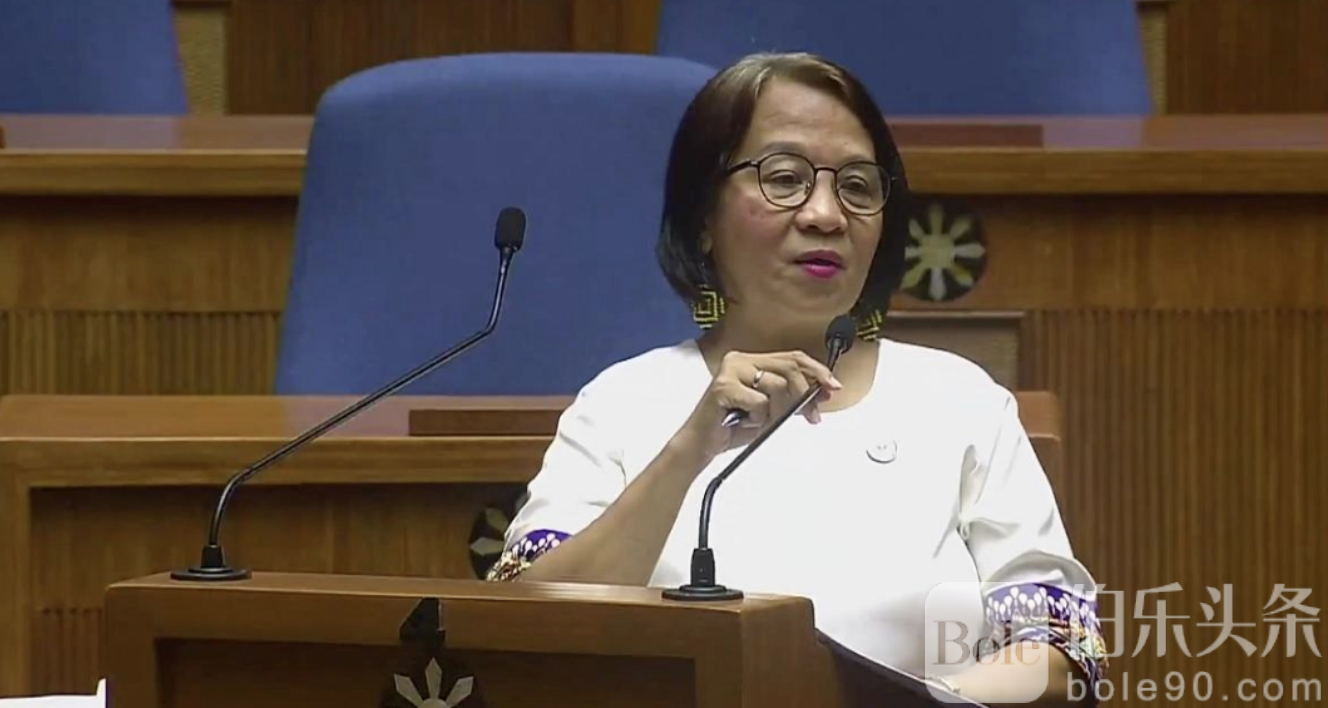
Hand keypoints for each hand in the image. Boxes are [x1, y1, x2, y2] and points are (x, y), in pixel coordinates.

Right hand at [673, 349, 842, 460]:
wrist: (702, 445)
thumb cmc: (733, 427)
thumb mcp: (772, 411)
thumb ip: (794, 398)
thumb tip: (823, 391)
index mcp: (751, 360)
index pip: (793, 357)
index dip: (817, 371)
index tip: (833, 387)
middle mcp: (740, 360)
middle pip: (789, 368)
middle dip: (805, 394)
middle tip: (811, 415)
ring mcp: (730, 371)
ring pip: (777, 387)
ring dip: (776, 412)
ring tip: (758, 421)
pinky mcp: (723, 387)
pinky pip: (760, 402)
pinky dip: (758, 419)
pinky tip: (743, 422)